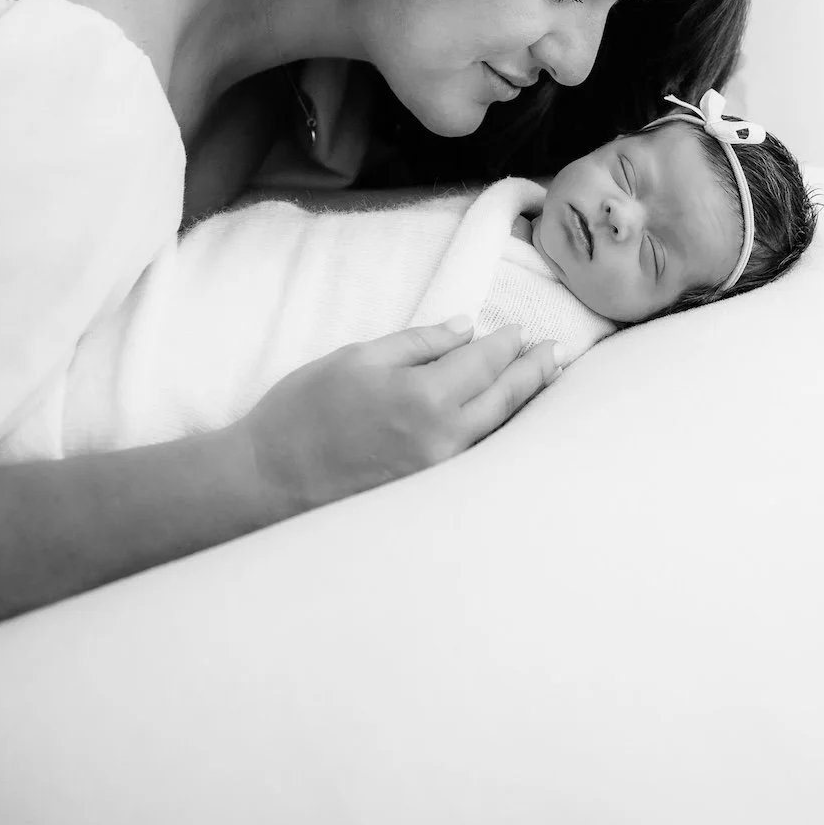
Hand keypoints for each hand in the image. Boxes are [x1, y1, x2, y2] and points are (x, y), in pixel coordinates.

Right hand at [239, 319, 562, 516]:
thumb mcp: (357, 358)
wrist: (267, 481)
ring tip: (547, 382)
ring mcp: (438, 474)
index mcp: (423, 398)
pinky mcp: (428, 495)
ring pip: (498, 433)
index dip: (506, 345)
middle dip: (532, 372)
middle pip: (504, 399)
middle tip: (555, 353)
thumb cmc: (304, 411)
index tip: (520, 330)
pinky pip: (478, 458)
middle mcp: (442, 440)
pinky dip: (501, 434)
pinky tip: (508, 422)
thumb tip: (465, 328)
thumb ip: (417, 342)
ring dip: (525, 404)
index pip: (483, 363)